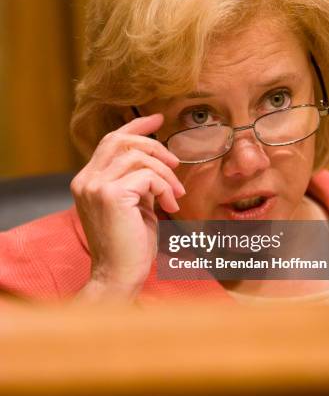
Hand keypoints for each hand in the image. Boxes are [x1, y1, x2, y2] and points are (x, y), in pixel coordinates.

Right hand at [70, 113, 184, 300]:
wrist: (119, 276)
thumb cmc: (129, 245)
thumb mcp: (135, 205)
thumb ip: (138, 181)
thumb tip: (158, 161)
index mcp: (87, 180)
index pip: (110, 141)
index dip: (135, 127)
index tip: (157, 119)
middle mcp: (86, 180)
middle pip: (121, 140)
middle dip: (154, 145)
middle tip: (175, 161)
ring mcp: (95, 186)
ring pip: (138, 157)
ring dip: (165, 173)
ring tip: (175, 194)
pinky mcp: (111, 195)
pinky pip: (147, 176)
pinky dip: (164, 187)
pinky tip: (170, 206)